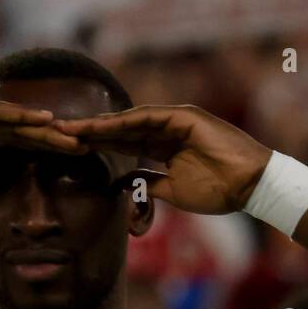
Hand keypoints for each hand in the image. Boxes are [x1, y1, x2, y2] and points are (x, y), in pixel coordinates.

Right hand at [0, 96, 83, 191]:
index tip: (62, 154)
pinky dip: (18, 116)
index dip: (36, 144)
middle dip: (49, 135)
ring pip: (11, 118)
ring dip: (43, 126)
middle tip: (81, 143)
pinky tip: (42, 119)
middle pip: (16, 125)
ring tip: (73, 133)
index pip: (8, 136)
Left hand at [51, 104, 270, 214]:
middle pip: (120, 129)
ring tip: (70, 129)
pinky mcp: (186, 117)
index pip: (122, 144)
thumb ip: (148, 185)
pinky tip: (100, 126)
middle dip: (89, 131)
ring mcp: (176, 120)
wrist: (252, 185)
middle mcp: (167, 128)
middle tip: (55, 132)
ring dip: (99, 125)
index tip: (68, 149)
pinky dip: (125, 122)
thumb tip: (123, 188)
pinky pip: (149, 119)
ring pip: (129, 121)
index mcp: (163, 145)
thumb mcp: (173, 191)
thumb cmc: (220, 190)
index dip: (96, 145)